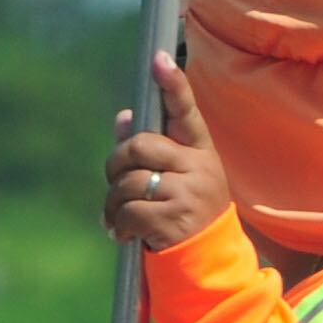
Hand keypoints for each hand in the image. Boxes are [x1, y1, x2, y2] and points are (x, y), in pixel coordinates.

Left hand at [101, 55, 233, 250]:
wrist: (209, 263)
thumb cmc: (187, 212)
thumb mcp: (177, 178)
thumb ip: (151, 150)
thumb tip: (124, 119)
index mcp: (200, 151)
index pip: (185, 111)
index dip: (172, 84)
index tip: (159, 58)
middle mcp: (199, 168)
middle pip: (140, 147)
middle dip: (116, 164)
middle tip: (114, 182)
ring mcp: (188, 193)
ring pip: (129, 182)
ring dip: (113, 202)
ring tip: (117, 217)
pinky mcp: (175, 220)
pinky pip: (129, 211)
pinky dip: (118, 225)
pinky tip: (124, 234)